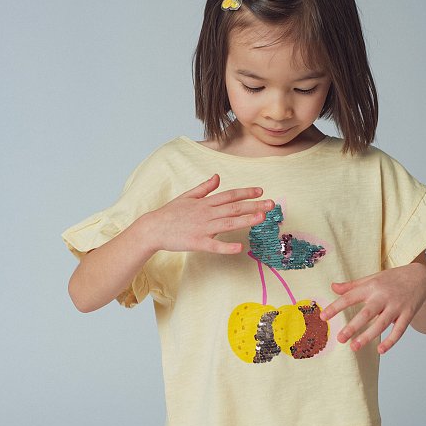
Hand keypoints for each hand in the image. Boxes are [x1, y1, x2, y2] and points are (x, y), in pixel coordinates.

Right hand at [152, 174, 274, 252]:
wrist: (153, 228)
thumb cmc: (170, 213)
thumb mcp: (187, 196)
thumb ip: (204, 188)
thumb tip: (217, 177)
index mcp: (205, 202)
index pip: (230, 195)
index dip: (246, 193)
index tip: (261, 191)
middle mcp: (207, 213)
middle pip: (234, 207)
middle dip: (254, 205)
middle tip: (272, 204)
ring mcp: (203, 228)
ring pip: (228, 223)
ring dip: (246, 220)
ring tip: (262, 218)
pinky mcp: (197, 242)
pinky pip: (214, 245)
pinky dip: (227, 247)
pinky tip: (240, 248)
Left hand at [319, 264, 425, 353]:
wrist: (420, 277)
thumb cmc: (391, 279)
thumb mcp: (372, 278)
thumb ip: (352, 285)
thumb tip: (332, 287)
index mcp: (371, 287)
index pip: (350, 297)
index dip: (336, 307)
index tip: (323, 317)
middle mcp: (383, 297)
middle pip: (366, 313)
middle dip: (353, 326)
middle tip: (340, 339)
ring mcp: (396, 306)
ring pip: (381, 324)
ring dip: (368, 336)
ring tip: (354, 347)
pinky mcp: (408, 314)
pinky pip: (399, 330)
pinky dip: (391, 341)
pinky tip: (380, 350)